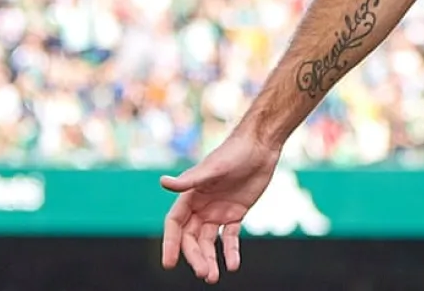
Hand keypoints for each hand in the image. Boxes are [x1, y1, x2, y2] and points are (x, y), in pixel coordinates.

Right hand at [160, 132, 281, 283]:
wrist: (261, 146)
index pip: (175, 225)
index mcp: (190, 196)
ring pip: (208, 242)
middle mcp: (201, 207)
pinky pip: (230, 237)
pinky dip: (230, 252)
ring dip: (209, 259)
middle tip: (204, 273)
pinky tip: (232, 266)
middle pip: (191, 238)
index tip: (169, 263)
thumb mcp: (213, 168)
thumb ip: (189, 180)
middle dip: (195, 256)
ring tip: (212, 277)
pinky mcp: (236, 214)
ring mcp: (218, 212)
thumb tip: (162, 182)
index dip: (170, 244)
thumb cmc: (234, 152)